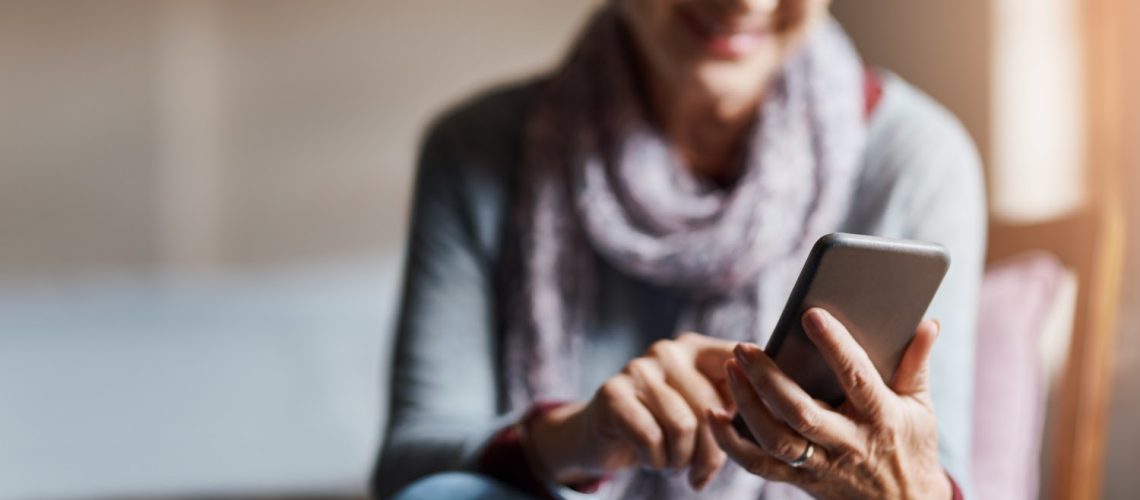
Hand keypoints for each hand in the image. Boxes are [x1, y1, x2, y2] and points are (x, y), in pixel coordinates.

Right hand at [528, 333, 735, 489]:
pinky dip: (655, 461)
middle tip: (700, 475)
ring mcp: (638, 368)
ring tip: (672, 465)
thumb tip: (773, 421)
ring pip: (682, 426)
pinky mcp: (613, 392)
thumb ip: (732, 404)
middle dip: (710, 454)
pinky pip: (650, 437)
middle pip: (711, 407)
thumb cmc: (663, 427)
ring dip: (681, 460)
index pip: (738, 362)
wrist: (603, 438)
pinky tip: (650, 461)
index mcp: (697, 349)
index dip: (752, 395)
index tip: (750, 428)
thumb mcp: (700, 411)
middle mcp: (668, 351)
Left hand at [707, 308, 951, 498]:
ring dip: (747, 405)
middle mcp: (848, 445)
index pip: (856, 378)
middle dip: (769, 379)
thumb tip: (927, 322)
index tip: (810, 315)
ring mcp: (821, 466)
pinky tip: (713, 414)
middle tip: (745, 347)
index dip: (834, 346)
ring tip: (730, 369)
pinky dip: (731, 442)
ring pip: (776, 440)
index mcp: (881, 418)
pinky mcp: (800, 481)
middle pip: (801, 413)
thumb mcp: (921, 406)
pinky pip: (758, 466)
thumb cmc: (912, 445)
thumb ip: (916, 362)